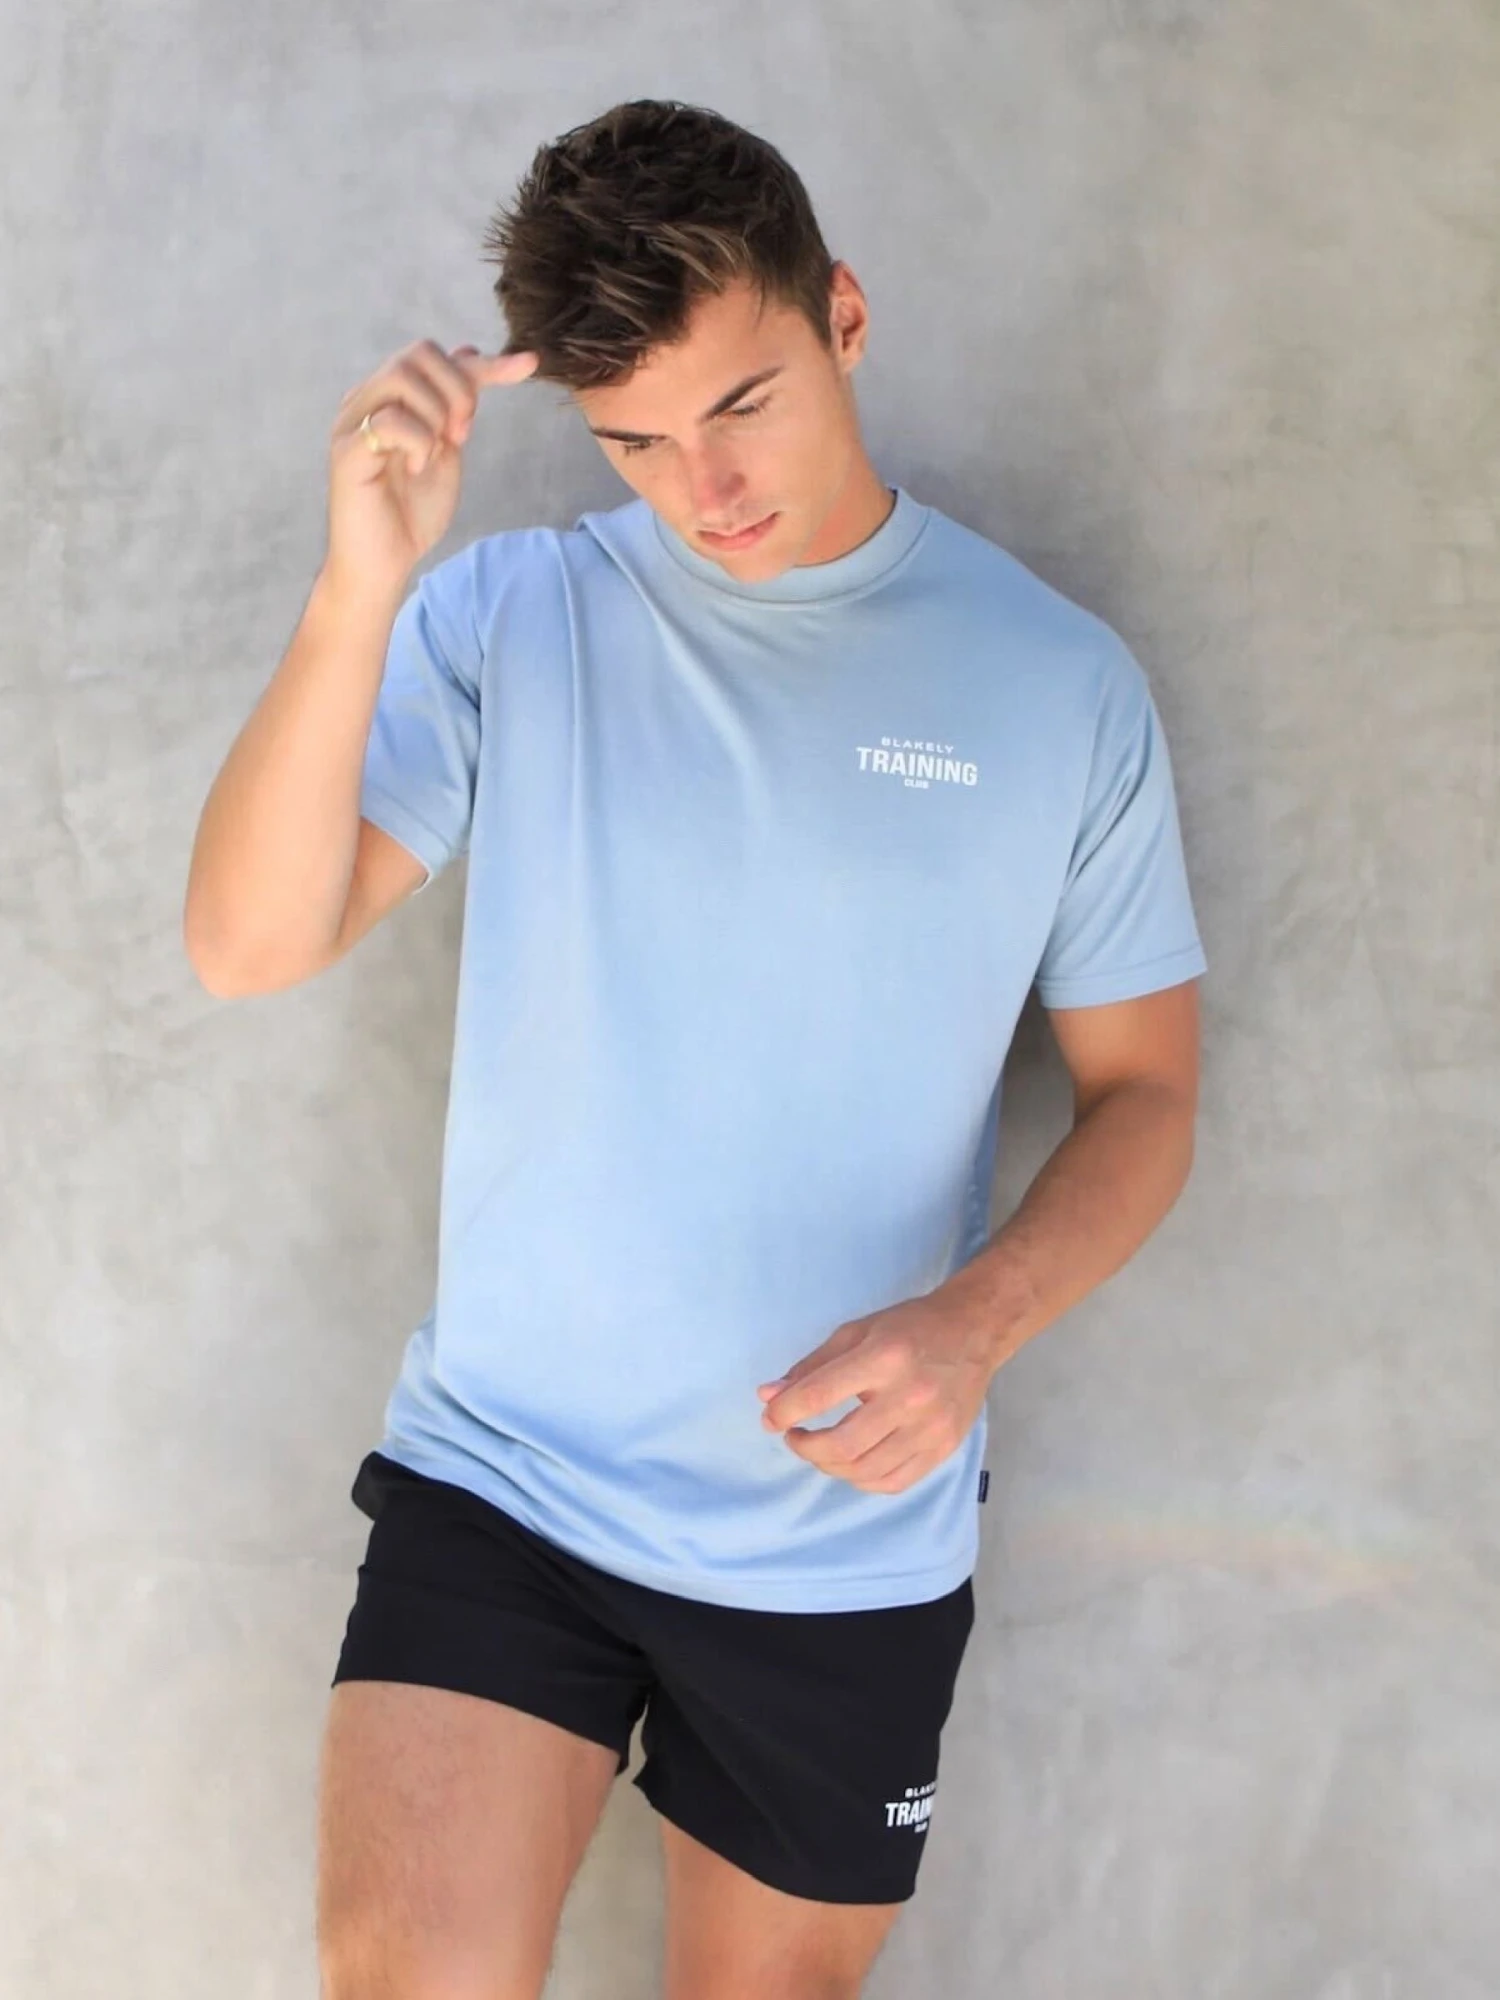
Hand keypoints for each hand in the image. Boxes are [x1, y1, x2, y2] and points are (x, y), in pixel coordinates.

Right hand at [325, 338, 539, 591]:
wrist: (382, 564)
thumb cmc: (410, 513)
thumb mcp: (447, 450)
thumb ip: (455, 407)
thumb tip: (469, 352)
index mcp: (389, 398)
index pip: (436, 358)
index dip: (486, 361)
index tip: (529, 364)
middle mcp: (365, 401)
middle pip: (417, 353)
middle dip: (457, 390)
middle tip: (462, 436)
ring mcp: (352, 423)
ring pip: (401, 377)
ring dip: (436, 414)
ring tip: (438, 452)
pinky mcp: (347, 451)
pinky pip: (389, 420)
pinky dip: (417, 442)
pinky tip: (416, 469)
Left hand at [756, 1291, 996, 1494]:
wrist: (973, 1332)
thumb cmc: (908, 1327)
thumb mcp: (855, 1333)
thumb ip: (811, 1367)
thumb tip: (768, 1397)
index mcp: (883, 1358)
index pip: (820, 1395)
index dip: (785, 1412)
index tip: (771, 1419)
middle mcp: (909, 1396)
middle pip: (842, 1445)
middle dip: (805, 1448)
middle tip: (795, 1437)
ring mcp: (931, 1428)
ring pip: (865, 1471)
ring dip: (829, 1466)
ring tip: (820, 1449)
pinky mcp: (944, 1447)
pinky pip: (893, 1482)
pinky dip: (862, 1480)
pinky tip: (852, 1462)